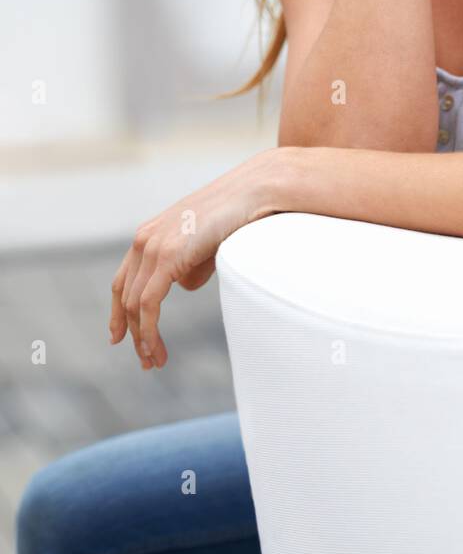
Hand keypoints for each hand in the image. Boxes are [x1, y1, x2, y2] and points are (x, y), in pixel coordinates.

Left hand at [109, 150, 280, 369]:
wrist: (253, 193)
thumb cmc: (236, 215)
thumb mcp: (206, 244)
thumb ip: (190, 264)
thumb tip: (183, 284)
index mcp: (150, 235)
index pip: (123, 279)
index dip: (118, 311)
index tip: (120, 337)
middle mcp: (144, 239)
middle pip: (124, 295)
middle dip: (131, 332)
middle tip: (146, 360)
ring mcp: (153, 247)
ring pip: (134, 304)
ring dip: (142, 337)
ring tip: (154, 361)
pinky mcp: (166, 257)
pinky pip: (148, 303)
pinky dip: (148, 330)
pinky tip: (155, 348)